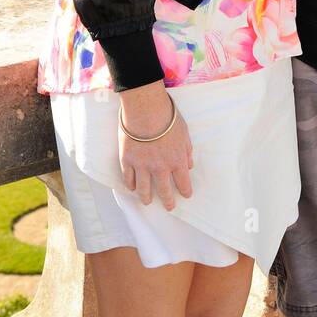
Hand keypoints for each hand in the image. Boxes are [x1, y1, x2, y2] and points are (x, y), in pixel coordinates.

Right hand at [118, 82, 194, 210]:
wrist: (146, 109)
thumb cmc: (167, 117)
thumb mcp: (184, 132)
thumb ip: (187, 150)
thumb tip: (189, 164)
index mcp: (177, 161)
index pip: (183, 183)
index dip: (185, 191)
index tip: (186, 195)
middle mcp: (160, 168)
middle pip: (164, 191)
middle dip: (168, 201)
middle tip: (169, 207)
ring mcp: (142, 166)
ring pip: (144, 190)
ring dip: (146, 198)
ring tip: (147, 202)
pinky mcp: (127, 161)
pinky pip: (128, 178)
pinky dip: (131, 185)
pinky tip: (133, 187)